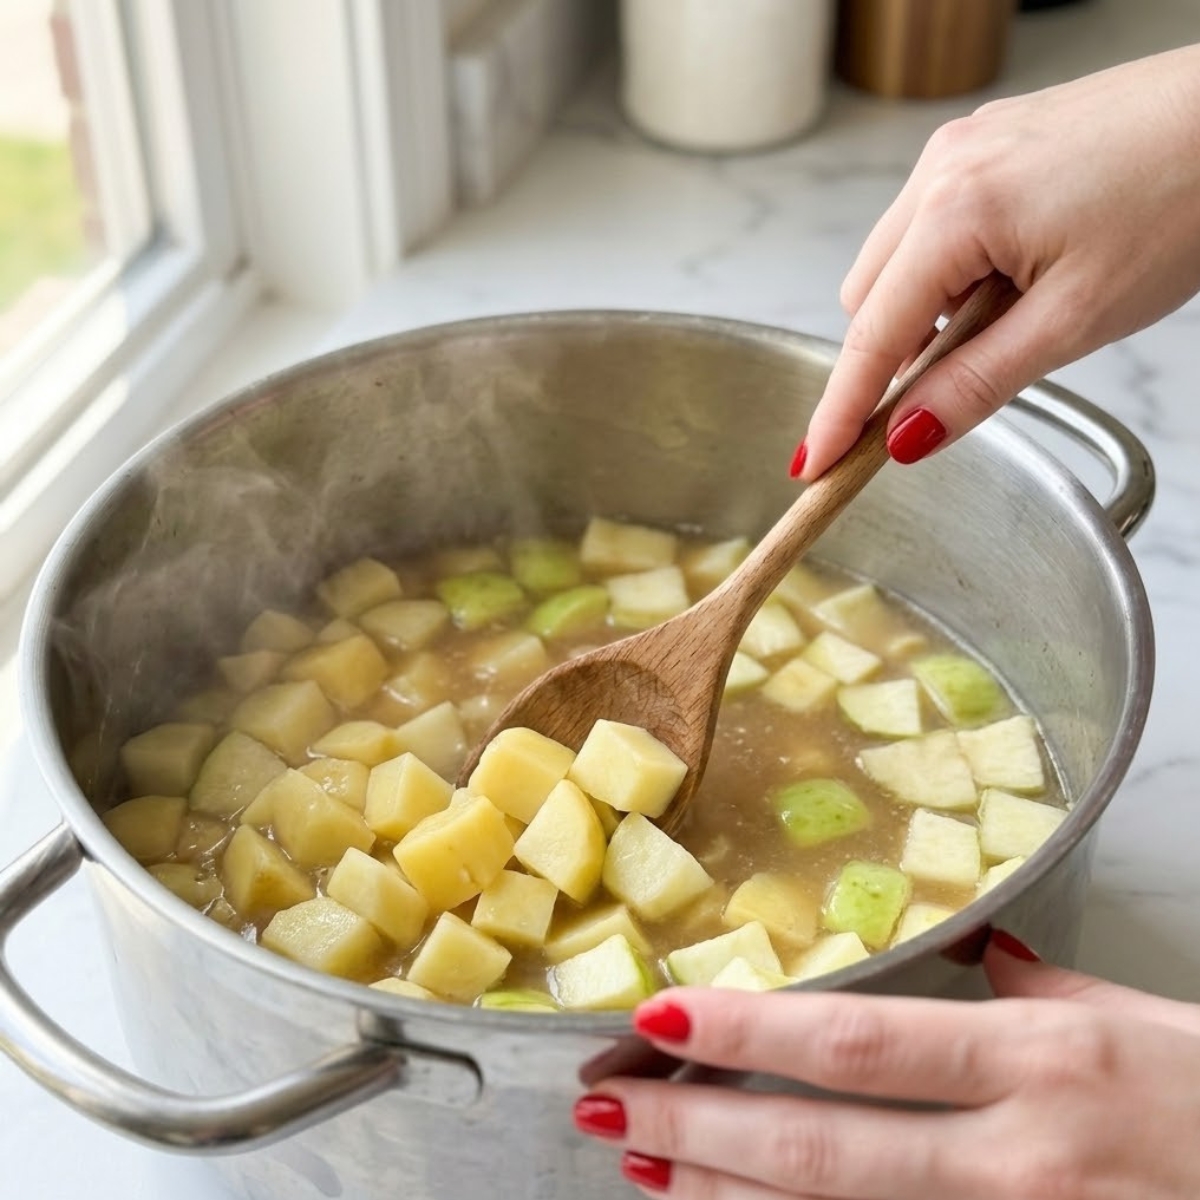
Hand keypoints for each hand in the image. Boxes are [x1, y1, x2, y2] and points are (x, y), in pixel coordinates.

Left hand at [575, 934, 1199, 1198]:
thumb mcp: (1140, 1022)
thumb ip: (1041, 986)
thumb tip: (975, 952)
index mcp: (1044, 1064)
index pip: (861, 1045)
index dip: (749, 1034)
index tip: (658, 1018)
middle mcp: (1018, 1161)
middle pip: (825, 1149)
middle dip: (700, 1128)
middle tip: (603, 1107)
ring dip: (729, 1197)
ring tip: (642, 1167)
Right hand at [798, 44, 1199, 479]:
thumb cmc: (1183, 198)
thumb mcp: (1075, 319)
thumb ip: (977, 384)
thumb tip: (906, 435)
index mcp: (956, 211)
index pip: (872, 337)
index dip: (840, 409)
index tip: (813, 462)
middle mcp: (941, 169)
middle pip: (868, 299)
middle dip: (893, 355)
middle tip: (954, 387)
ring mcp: (959, 149)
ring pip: (895, 263)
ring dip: (925, 312)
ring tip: (1009, 317)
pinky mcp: (984, 144)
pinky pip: (930, 227)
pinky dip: (949, 272)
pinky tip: (1011, 278)